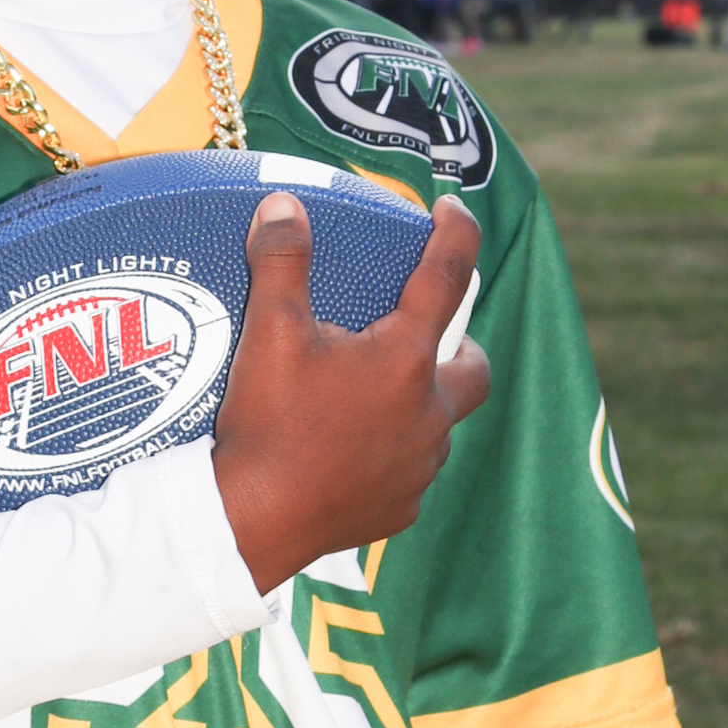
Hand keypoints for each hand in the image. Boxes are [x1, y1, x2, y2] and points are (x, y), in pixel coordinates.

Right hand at [211, 194, 490, 593]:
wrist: (252, 521)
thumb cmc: (269, 424)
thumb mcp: (269, 333)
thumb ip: (282, 263)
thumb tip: (283, 206)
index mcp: (405, 360)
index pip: (447, 278)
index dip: (456, 234)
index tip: (451, 209)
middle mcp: (429, 414)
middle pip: (474, 369)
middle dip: (462, 345)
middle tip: (432, 334)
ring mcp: (418, 467)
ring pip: (440, 425)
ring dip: (422, 404)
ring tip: (375, 396)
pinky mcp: (399, 508)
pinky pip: (410, 473)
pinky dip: (393, 454)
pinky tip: (353, 450)